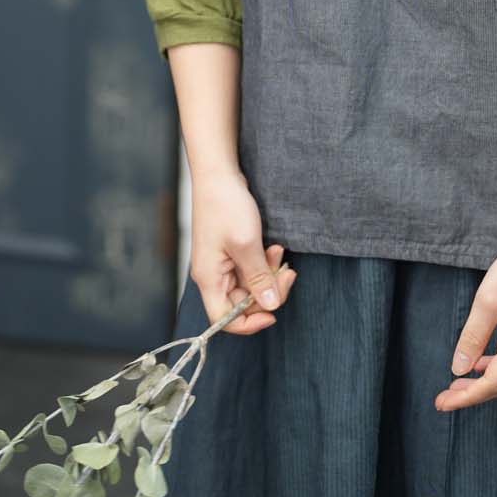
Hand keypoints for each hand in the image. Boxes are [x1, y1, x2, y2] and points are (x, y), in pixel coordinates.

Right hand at [190, 170, 297, 334]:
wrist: (218, 173)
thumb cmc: (225, 205)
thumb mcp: (246, 244)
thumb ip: (259, 278)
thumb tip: (270, 306)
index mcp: (209, 279)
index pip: (225, 320)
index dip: (250, 323)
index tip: (273, 312)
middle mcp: (213, 275)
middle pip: (243, 304)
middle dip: (268, 292)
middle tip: (287, 273)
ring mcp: (222, 263)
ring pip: (251, 285)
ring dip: (269, 273)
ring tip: (280, 253)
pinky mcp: (231, 251)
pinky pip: (251, 268)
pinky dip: (265, 261)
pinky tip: (274, 247)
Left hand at [433, 224, 496, 410]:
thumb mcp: (488, 300)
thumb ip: (472, 337)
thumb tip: (458, 369)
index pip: (490, 384)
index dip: (464, 397)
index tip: (441, 404)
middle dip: (473, 394)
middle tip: (445, 396)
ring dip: (486, 382)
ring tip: (459, 381)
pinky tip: (482, 359)